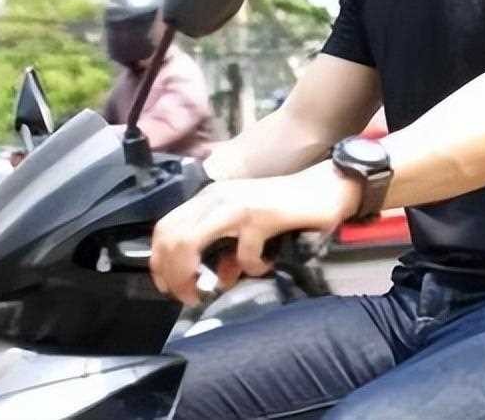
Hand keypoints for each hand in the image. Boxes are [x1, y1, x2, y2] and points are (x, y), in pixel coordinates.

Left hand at [149, 162, 360, 304]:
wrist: (324, 188)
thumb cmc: (285, 208)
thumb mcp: (247, 229)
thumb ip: (228, 250)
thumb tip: (217, 279)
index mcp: (209, 198)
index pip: (165, 227)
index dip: (159, 260)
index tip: (168, 287)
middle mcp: (215, 197)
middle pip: (170, 236)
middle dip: (172, 273)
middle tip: (188, 296)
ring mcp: (236, 205)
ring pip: (189, 241)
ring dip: (193, 274)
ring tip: (212, 290)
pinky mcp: (260, 215)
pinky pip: (243, 253)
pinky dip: (251, 267)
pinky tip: (265, 265)